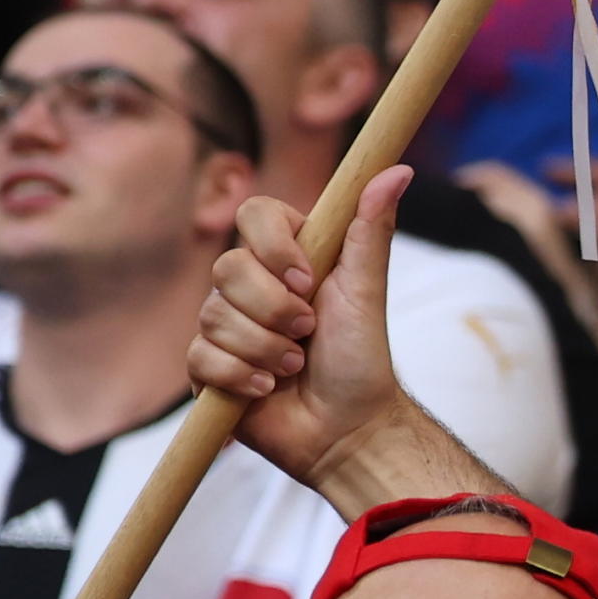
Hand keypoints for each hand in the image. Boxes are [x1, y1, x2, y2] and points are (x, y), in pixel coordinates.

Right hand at [190, 173, 418, 494]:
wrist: (346, 429)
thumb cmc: (361, 358)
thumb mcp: (365, 291)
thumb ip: (370, 229)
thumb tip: (398, 169)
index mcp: (288, 256)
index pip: (254, 213)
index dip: (273, 244)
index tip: (307, 279)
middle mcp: (251, 285)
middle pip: (227, 267)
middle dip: (274, 309)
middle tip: (307, 334)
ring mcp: (226, 325)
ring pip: (213, 315)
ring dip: (264, 348)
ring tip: (295, 366)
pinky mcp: (207, 367)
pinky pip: (200, 357)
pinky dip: (240, 376)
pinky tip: (266, 389)